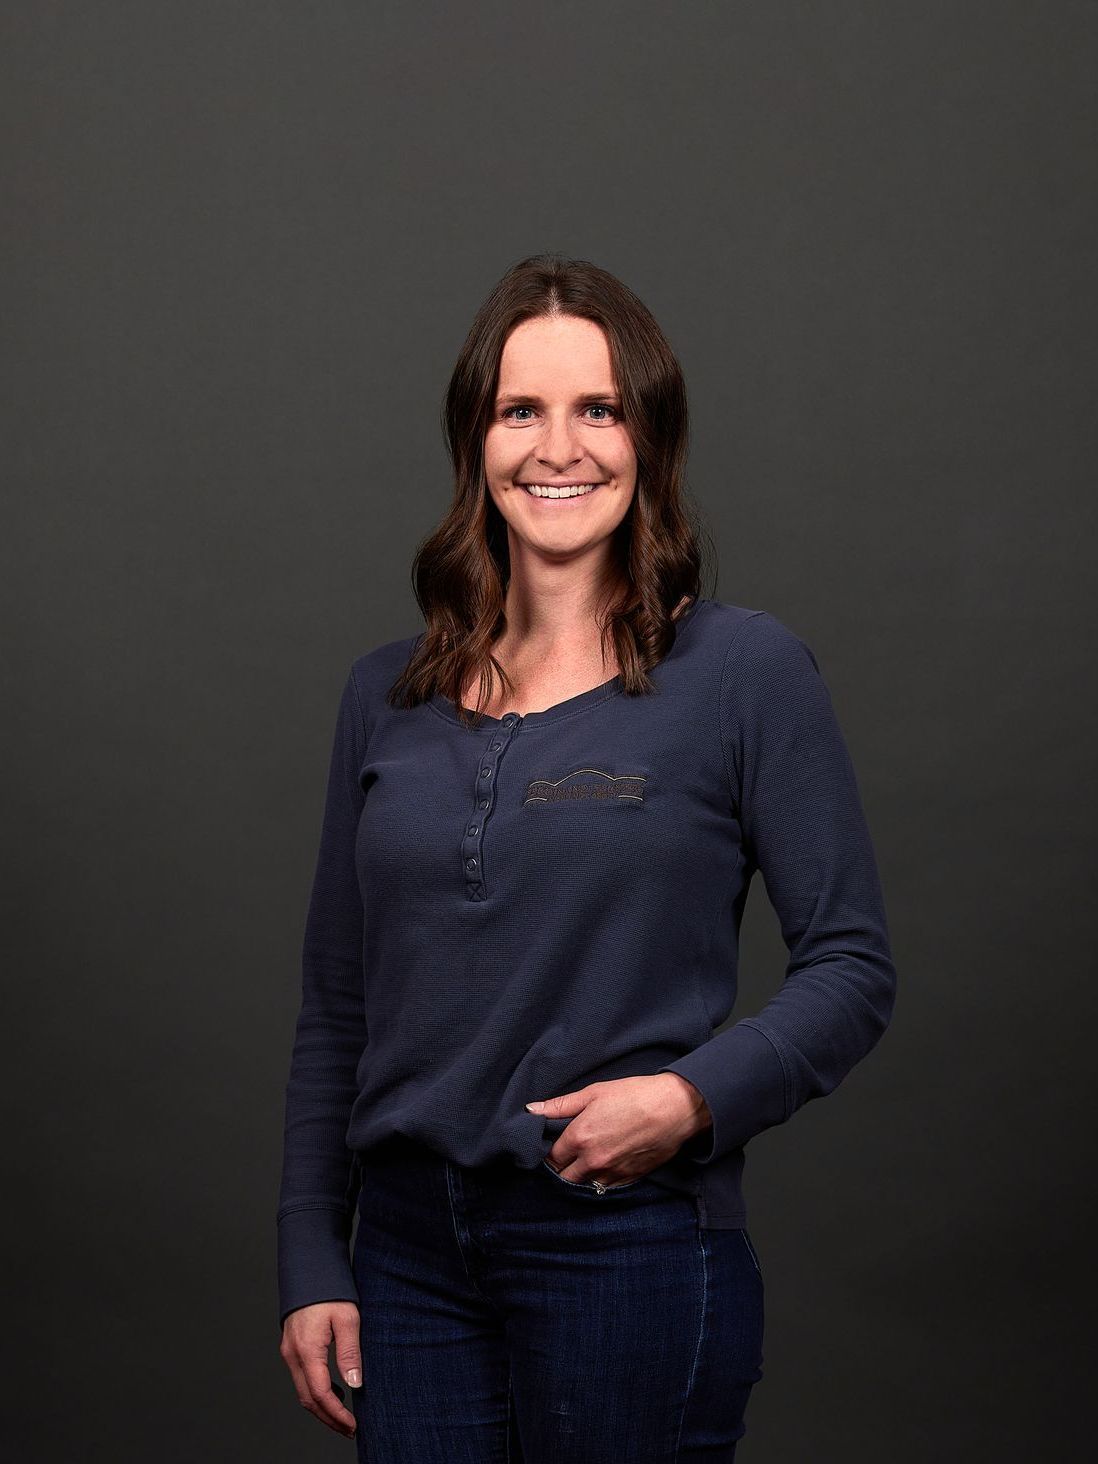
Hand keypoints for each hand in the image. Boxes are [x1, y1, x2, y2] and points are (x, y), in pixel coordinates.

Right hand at [279, 1300, 361, 1439]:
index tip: (352, 1425)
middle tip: (349, 1429)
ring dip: (321, 1407)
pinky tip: (333, 1392)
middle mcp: (292, 1354)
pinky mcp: (291, 1346)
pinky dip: (316, 1391)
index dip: (336, 1414)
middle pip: (308, 1399)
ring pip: (302, 1390)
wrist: (309, 1267)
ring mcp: (289, 1351)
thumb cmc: (330, 1289)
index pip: (320, 1394)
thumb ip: (350, 1352)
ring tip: (343, 1416)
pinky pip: (301, 1378)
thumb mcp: (347, 1318)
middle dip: (328, 1418)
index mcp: (306, 1350)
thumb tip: (355, 1384)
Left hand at [527, 1073, 712, 1186]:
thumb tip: (531, 1110)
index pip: (552, 1157)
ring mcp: (612, 1172)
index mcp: (580, 1137)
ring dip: (580, 1178)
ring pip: (584, 1186)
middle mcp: (593, 1160)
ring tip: (585, 1162)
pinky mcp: (629, 1179)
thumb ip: (560, 1105)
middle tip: (567, 1156)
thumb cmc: (634, 1095)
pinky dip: (600, 1181)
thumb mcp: (594, 1092)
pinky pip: (606, 1188)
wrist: (675, 1108)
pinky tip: (604, 1166)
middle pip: (564, 1178)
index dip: (550, 1152)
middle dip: (561, 1169)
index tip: (553, 1146)